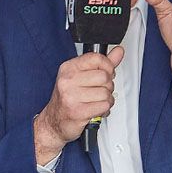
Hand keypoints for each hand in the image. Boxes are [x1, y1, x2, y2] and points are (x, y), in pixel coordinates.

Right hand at [34, 47, 125, 162]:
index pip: (96, 58)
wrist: (53, 121)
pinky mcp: (77, 111)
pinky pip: (104, 106)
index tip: (105, 73)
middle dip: (107, 86)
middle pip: (104, 76)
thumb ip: (102, 64)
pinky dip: (104, 110)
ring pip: (106, 93)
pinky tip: (95, 110)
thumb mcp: (81, 76)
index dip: (107, 66)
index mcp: (68, 68)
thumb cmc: (68, 99)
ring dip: (106, 100)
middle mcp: (67, 80)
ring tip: (96, 102)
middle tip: (98, 91)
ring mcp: (71, 96)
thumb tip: (118, 51)